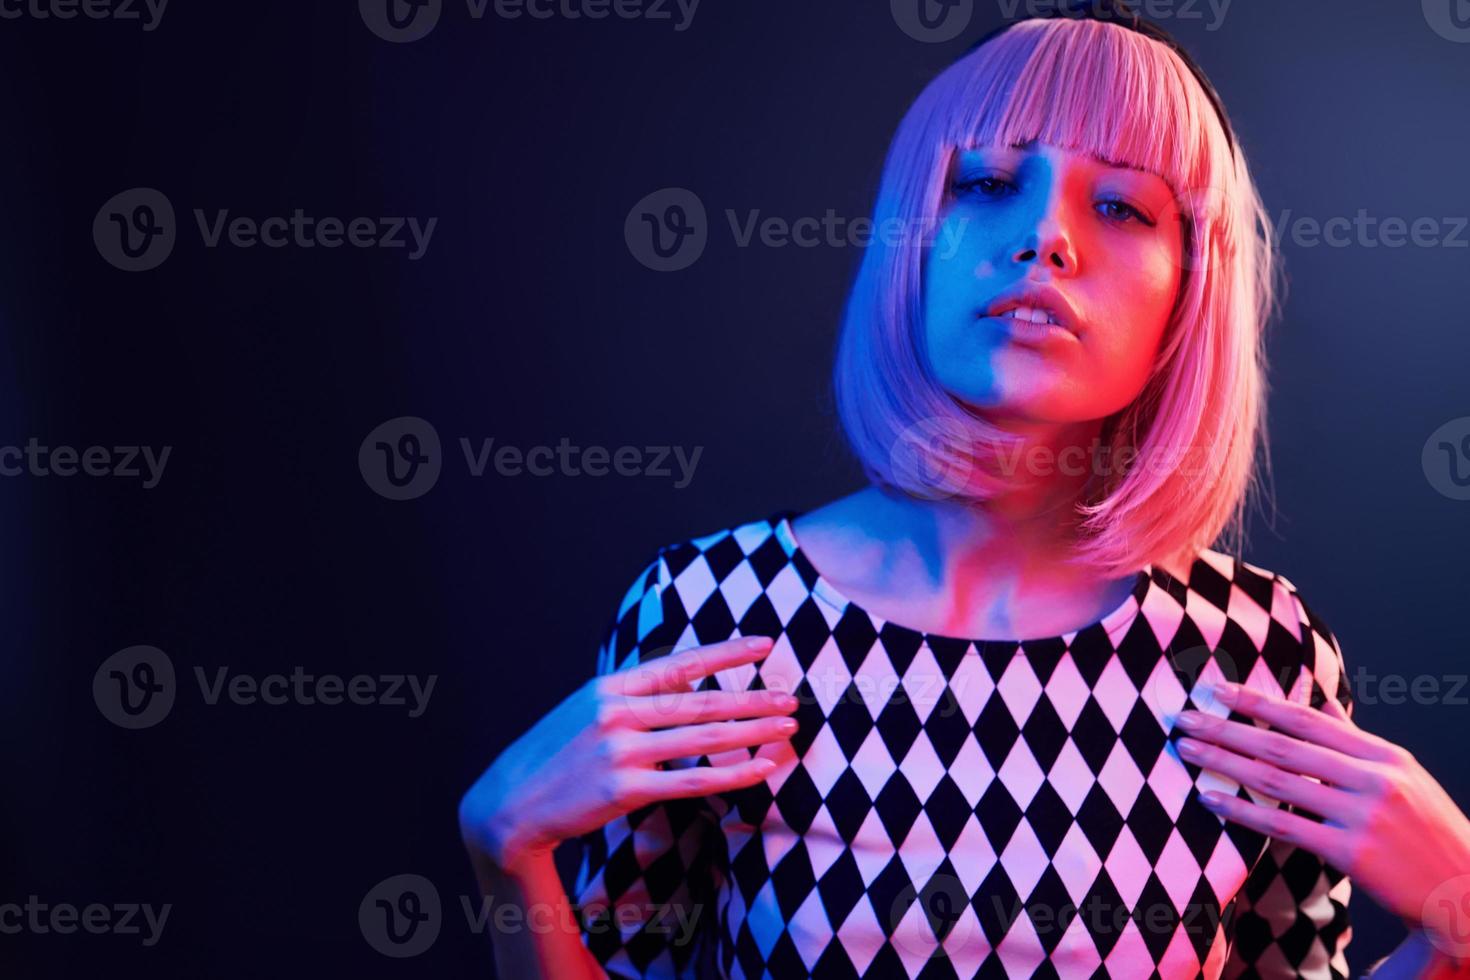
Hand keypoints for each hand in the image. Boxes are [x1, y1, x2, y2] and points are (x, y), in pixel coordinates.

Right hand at [459, 635, 797, 877]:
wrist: (509, 802)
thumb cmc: (557, 754)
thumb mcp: (588, 709)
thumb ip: (635, 695)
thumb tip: (687, 682)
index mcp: (611, 686)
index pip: (681, 662)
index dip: (726, 652)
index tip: (765, 645)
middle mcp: (618, 713)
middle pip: (702, 701)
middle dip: (753, 699)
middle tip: (792, 698)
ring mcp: (621, 751)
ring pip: (703, 739)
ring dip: (753, 732)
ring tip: (788, 728)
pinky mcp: (624, 789)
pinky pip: (692, 782)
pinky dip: (733, 775)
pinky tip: (762, 768)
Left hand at [1173, 680, 1469, 960]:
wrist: (1469, 891)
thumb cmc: (1429, 832)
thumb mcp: (1403, 776)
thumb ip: (1356, 739)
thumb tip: (1322, 700)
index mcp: (1384, 755)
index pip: (1308, 718)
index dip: (1258, 702)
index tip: (1216, 689)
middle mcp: (1373, 779)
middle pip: (1283, 744)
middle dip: (1227, 728)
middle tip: (1184, 717)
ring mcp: (1363, 815)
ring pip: (1277, 780)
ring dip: (1224, 763)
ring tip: (1186, 750)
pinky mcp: (1352, 853)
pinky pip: (1284, 826)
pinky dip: (1242, 810)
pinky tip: (1211, 800)